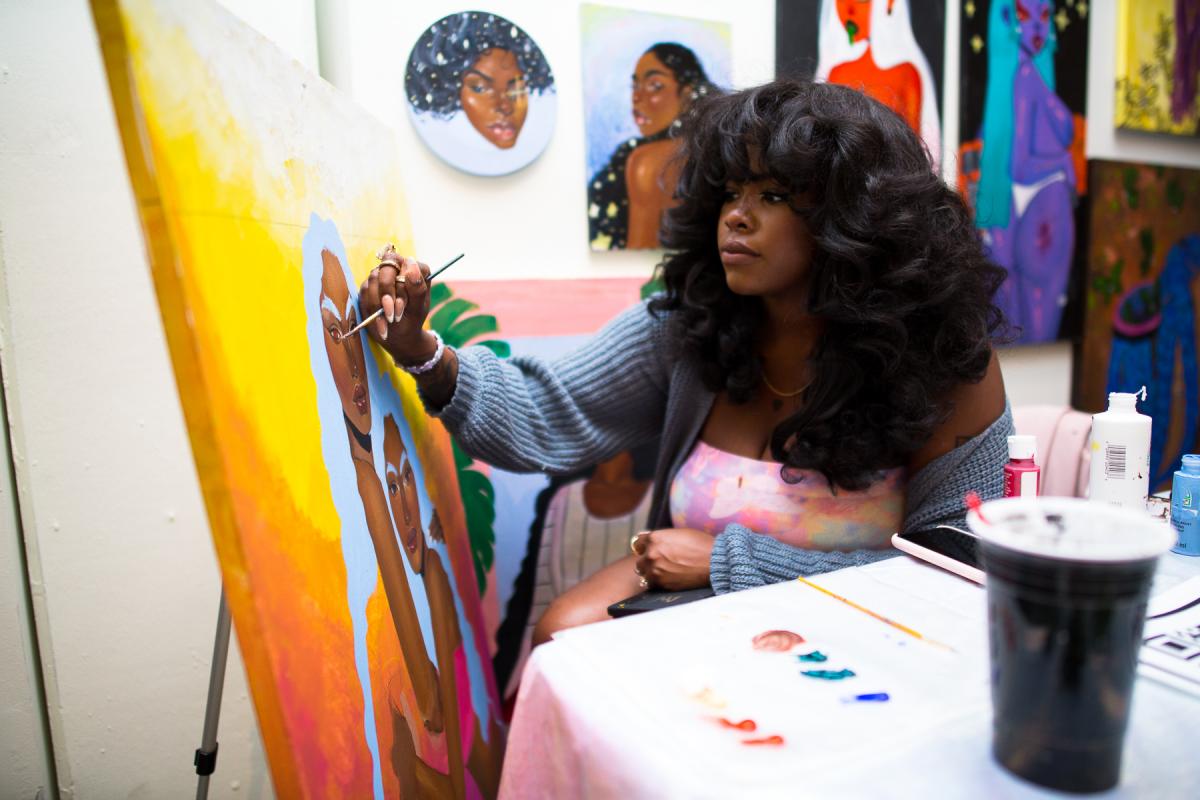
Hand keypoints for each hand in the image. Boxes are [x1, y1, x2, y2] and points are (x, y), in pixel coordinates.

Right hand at [358, 247, 434, 363]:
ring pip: (373, 279)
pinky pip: (364, 290)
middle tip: (393, 315)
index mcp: (416, 270)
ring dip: (380, 303)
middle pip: (386, 267)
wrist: (398, 337)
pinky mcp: (368, 286)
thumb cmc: (412, 320)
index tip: (404, 305)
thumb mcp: (418, 309)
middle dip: (387, 293)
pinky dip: (372, 308)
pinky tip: (381, 322)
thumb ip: (417, 288)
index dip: (402, 284)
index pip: (406, 264)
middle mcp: (398, 269)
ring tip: (389, 320)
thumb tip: (411, 263)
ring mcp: (381, 276)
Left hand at [633, 528, 713, 590]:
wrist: (714, 562)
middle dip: (647, 561)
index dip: (643, 546)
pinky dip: (658, 582)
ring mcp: (655, 570)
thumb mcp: (679, 534)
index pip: (637, 542)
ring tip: (664, 572)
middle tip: (659, 563)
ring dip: (651, 573)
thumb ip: (662, 538)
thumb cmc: (701, 544)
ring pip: (644, 573)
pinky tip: (669, 578)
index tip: (647, 550)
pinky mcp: (662, 584)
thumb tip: (652, 542)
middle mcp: (651, 554)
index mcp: (655, 538)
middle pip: (640, 560)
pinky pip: (652, 584)